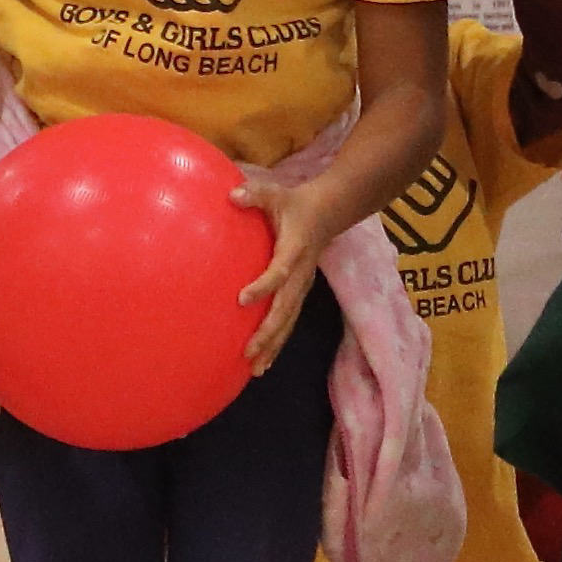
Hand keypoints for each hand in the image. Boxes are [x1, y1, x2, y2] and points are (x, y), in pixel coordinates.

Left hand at [233, 176, 325, 372]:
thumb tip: (232, 195)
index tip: (242, 300)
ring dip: (273, 345)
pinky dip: (277, 343)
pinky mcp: (299, 293)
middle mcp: (301, 274)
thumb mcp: (275, 193)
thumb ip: (254, 194)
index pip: (279, 271)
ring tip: (255, 368)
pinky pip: (289, 322)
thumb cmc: (295, 203)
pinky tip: (262, 363)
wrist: (328, 212)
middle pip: (286, 308)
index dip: (264, 286)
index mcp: (294, 249)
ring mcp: (302, 287)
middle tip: (248, 351)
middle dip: (268, 332)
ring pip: (288, 321)